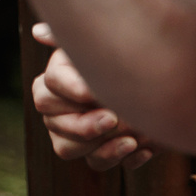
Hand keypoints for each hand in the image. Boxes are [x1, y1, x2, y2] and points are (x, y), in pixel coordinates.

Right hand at [29, 22, 152, 170]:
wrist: (157, 84)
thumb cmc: (122, 59)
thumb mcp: (102, 43)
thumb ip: (71, 37)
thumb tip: (38, 33)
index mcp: (54, 80)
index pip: (51, 86)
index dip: (72, 90)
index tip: (93, 92)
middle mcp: (54, 109)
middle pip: (54, 122)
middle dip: (85, 124)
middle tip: (114, 118)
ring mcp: (70, 134)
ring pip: (68, 149)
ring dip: (102, 147)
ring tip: (133, 139)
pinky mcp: (93, 153)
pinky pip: (97, 163)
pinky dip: (122, 158)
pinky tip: (146, 149)